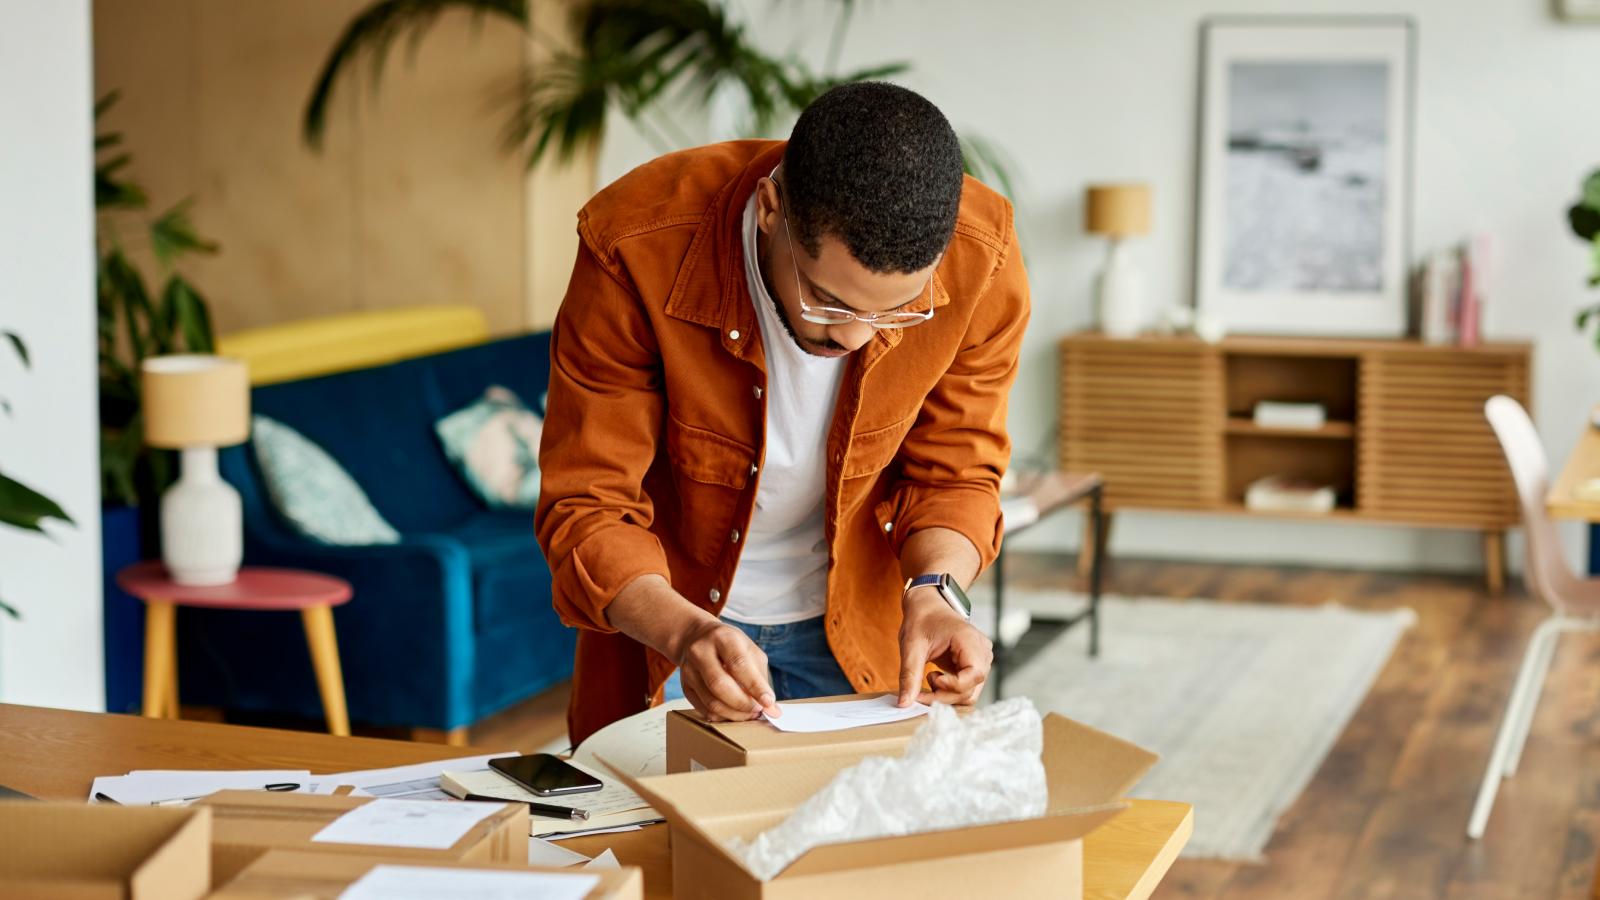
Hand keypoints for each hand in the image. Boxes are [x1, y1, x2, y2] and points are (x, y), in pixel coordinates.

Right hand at [672, 617, 780, 721]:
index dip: (755, 686)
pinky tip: (734, 713)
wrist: (695, 638)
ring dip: (734, 714)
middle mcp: (700, 652)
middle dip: (743, 704)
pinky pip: (704, 710)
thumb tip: (771, 707)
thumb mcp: (748, 649)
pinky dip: (723, 717)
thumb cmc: (728, 645)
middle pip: (720, 685)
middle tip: (758, 711)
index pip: (738, 664)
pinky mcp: (685, 687)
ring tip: (749, 714)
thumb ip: (760, 677)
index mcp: (722, 637)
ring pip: (711, 702)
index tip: (768, 703)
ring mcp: (688, 670)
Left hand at [897, 588, 991, 706]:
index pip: (974, 674)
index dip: (953, 686)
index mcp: (970, 640)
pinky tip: (934, 681)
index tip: (929, 680)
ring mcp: (981, 660)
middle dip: (944, 696)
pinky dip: (949, 692)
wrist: (928, 606)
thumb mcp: (911, 646)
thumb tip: (904, 704)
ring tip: (927, 680)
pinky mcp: (974, 667)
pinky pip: (967, 689)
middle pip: (971, 689)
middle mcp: (982, 652)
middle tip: (919, 691)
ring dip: (946, 696)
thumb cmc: (921, 620)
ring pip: (970, 693)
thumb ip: (909, 675)